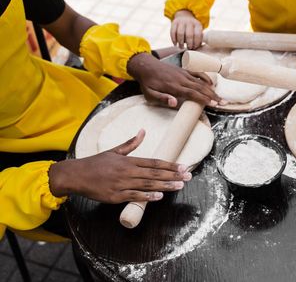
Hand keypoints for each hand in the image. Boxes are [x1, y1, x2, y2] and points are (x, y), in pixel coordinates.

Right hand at [48, 130, 192, 202]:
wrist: (76, 175)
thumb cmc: (96, 163)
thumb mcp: (114, 150)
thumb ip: (131, 143)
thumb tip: (143, 131)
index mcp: (129, 160)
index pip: (154, 162)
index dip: (170, 165)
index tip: (183, 166)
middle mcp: (128, 171)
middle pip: (154, 173)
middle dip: (173, 175)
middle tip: (188, 176)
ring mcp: (122, 184)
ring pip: (148, 184)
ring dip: (165, 185)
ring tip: (179, 186)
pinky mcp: (116, 196)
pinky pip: (134, 196)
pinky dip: (147, 196)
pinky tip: (159, 196)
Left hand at [127, 53, 218, 106]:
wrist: (145, 65)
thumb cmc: (148, 83)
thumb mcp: (150, 94)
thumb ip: (162, 98)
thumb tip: (175, 103)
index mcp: (174, 87)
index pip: (192, 94)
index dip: (204, 99)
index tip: (213, 104)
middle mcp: (181, 79)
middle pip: (200, 88)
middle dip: (212, 96)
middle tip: (223, 102)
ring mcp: (183, 74)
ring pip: (200, 82)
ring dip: (211, 90)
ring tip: (220, 97)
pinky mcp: (183, 70)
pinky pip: (197, 73)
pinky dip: (205, 77)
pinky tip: (211, 83)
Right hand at [170, 10, 202, 49]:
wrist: (184, 17)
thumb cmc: (192, 28)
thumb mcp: (198, 30)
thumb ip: (198, 38)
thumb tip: (196, 48)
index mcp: (197, 24)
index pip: (197, 34)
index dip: (196, 42)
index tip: (194, 47)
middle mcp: (190, 22)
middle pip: (189, 35)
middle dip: (189, 43)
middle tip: (188, 48)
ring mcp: (181, 22)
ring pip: (180, 33)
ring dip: (181, 42)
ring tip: (181, 47)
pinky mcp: (174, 23)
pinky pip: (173, 32)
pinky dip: (174, 39)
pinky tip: (175, 43)